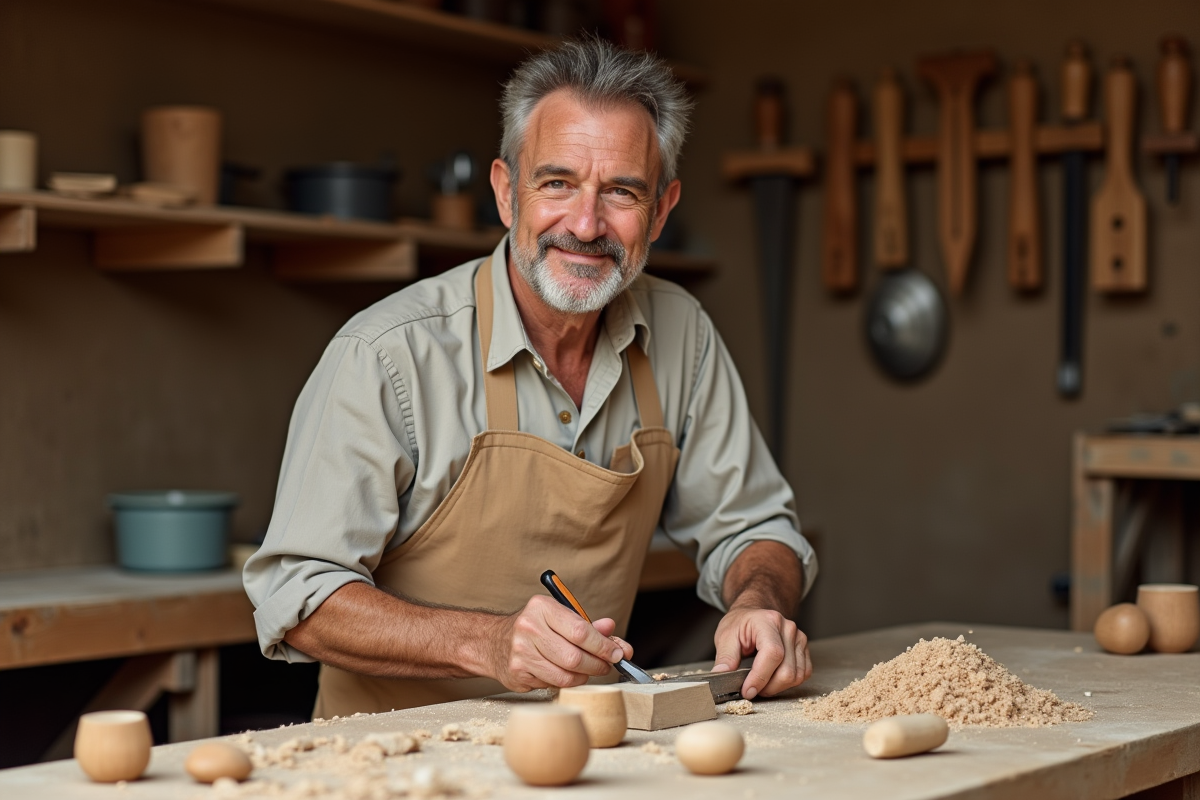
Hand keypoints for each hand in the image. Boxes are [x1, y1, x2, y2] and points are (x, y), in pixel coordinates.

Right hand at [488, 595, 633, 691]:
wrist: (493, 642)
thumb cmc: (533, 628)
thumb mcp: (559, 617)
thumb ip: (588, 626)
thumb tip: (613, 635)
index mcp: (541, 608)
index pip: (580, 631)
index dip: (603, 646)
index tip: (618, 653)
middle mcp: (528, 628)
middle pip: (575, 657)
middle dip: (597, 664)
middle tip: (606, 665)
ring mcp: (521, 653)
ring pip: (565, 675)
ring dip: (583, 676)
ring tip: (587, 670)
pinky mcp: (517, 673)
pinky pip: (552, 684)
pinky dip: (565, 682)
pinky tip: (564, 673)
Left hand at [711, 606, 810, 698]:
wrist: (753, 615)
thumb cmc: (740, 624)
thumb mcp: (725, 636)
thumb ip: (725, 656)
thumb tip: (720, 675)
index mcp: (767, 621)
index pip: (772, 653)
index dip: (760, 677)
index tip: (747, 690)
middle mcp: (788, 628)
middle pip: (787, 670)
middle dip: (767, 687)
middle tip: (751, 689)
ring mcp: (799, 638)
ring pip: (796, 676)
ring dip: (777, 687)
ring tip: (760, 683)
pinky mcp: (804, 649)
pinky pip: (803, 674)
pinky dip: (788, 683)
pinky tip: (773, 680)